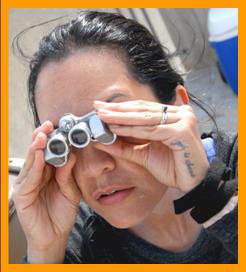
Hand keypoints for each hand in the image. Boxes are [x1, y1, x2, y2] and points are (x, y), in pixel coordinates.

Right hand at [12, 121, 81, 262]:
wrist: (55, 235)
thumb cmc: (61, 214)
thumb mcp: (70, 191)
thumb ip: (68, 174)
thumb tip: (71, 156)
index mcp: (49, 173)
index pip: (48, 152)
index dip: (52, 140)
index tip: (58, 128)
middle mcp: (37, 176)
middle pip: (37, 153)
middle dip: (42, 138)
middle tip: (47, 126)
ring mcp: (28, 184)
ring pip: (31, 162)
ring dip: (37, 148)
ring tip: (42, 136)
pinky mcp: (22, 195)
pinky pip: (30, 178)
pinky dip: (35, 166)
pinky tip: (39, 157)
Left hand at [94, 100, 208, 192]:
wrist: (191, 184)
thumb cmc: (172, 167)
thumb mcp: (144, 153)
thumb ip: (125, 145)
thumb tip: (102, 140)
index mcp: (173, 114)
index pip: (143, 108)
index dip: (121, 107)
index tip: (102, 107)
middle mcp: (180, 113)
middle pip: (142, 109)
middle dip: (117, 109)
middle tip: (98, 107)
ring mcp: (183, 120)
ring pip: (145, 117)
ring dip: (121, 117)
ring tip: (103, 116)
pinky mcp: (182, 131)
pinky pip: (151, 130)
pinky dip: (132, 129)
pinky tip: (116, 128)